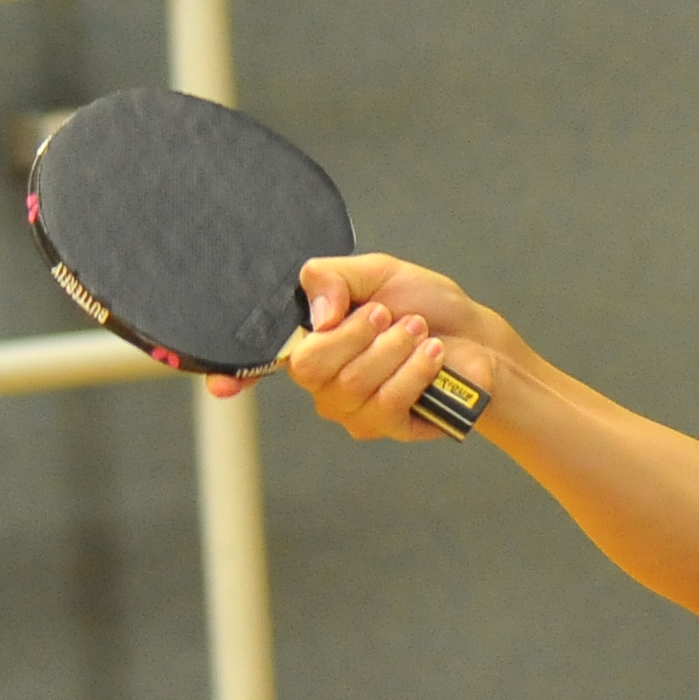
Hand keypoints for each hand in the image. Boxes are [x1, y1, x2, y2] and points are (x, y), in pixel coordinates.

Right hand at [241, 251, 511, 443]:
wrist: (477, 338)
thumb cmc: (426, 305)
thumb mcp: (378, 272)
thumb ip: (335, 278)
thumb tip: (318, 315)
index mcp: (312, 338)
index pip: (259, 361)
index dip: (235, 374)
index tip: (221, 386)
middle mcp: (322, 379)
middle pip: (308, 368)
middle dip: (355, 333)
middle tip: (389, 314)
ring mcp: (351, 408)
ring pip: (349, 386)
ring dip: (391, 349)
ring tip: (418, 330)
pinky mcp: (386, 426)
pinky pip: (384, 404)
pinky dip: (412, 371)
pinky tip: (431, 355)